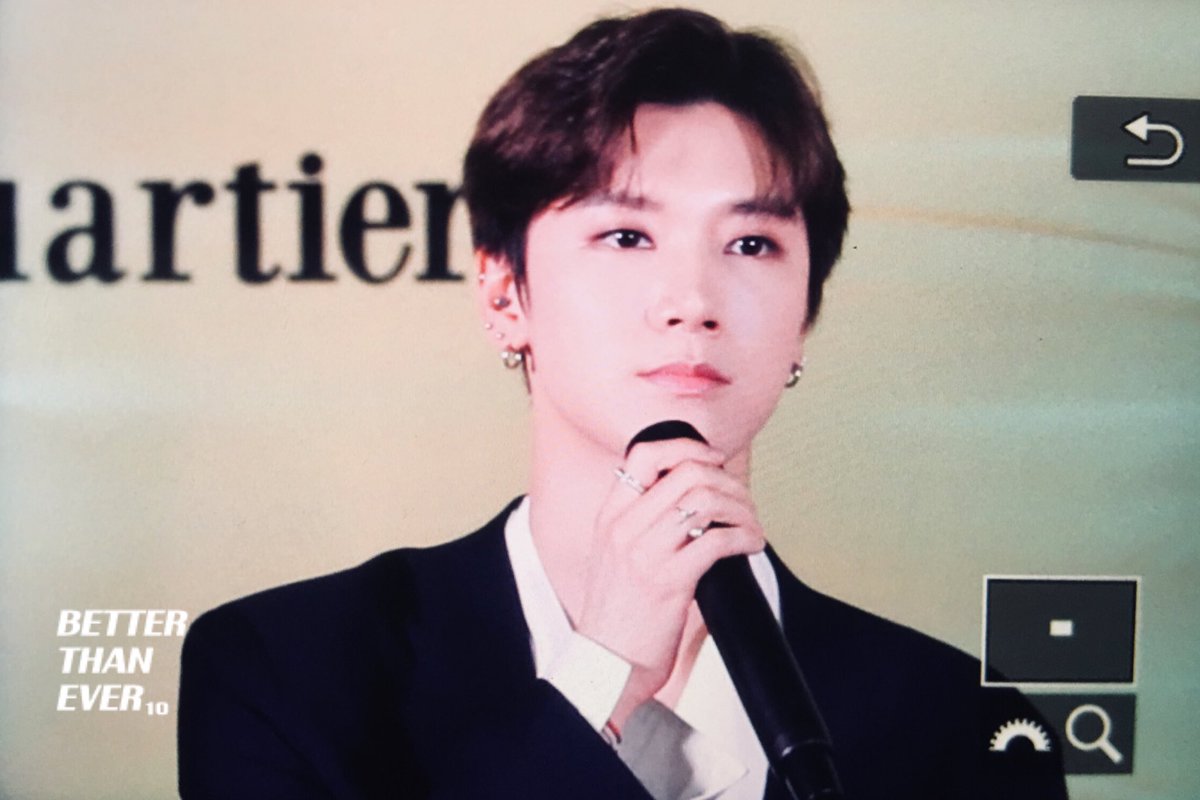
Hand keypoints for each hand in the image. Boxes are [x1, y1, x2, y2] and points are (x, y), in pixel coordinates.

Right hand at [574, 438, 765, 724]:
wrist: (608, 663)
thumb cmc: (619, 613)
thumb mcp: (614, 555)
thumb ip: (640, 523)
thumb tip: (692, 498)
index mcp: (610, 515)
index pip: (643, 454)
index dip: (686, 446)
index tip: (713, 459)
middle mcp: (624, 527)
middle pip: (687, 472)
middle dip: (727, 480)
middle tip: (742, 500)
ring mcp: (645, 553)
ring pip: (706, 500)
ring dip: (741, 508)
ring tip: (751, 523)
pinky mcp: (670, 581)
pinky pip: (718, 540)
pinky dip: (745, 537)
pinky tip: (752, 545)